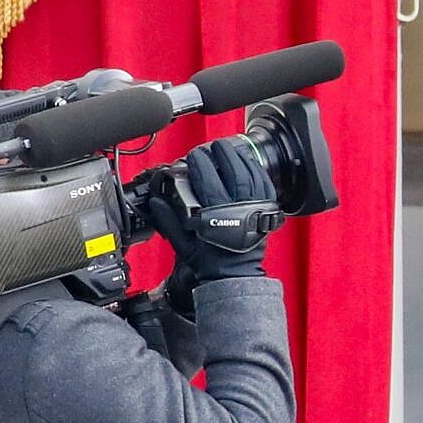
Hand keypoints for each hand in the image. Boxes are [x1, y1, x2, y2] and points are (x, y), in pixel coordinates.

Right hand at [150, 138, 276, 291]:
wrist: (232, 276)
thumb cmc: (208, 262)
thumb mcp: (182, 243)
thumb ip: (168, 220)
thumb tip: (156, 200)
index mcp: (217, 215)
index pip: (208, 180)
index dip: (200, 164)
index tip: (193, 156)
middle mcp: (240, 210)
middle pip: (234, 173)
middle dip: (222, 155)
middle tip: (212, 147)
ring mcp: (256, 209)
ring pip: (251, 176)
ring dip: (240, 159)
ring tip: (229, 150)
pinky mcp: (266, 211)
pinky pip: (265, 185)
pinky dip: (257, 171)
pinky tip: (249, 163)